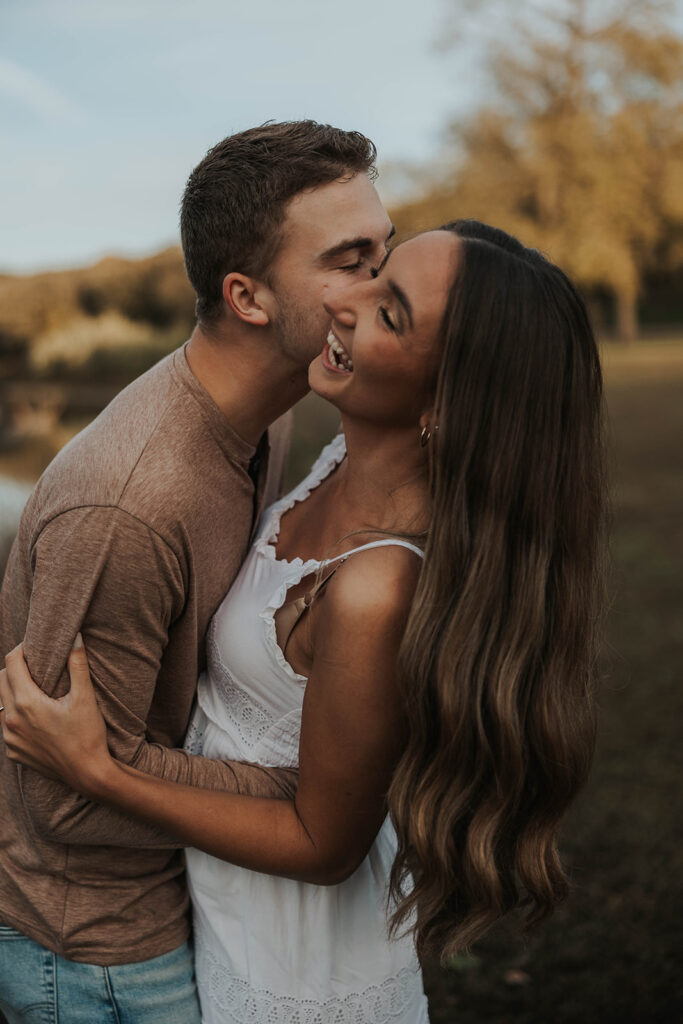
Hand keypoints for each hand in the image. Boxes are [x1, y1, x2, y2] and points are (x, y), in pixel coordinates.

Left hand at [0, 636, 112, 795]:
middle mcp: (11, 720)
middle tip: (35, 665)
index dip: (22, 650)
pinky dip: (15, 715)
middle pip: (1, 680)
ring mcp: (10, 738)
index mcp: (27, 702)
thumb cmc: (88, 735)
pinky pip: (6, 726)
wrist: (88, 774)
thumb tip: (75, 637)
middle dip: (15, 668)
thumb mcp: (85, 698)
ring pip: (0, 704)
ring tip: (33, 689)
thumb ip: (77, 665)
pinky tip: (34, 717)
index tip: (33, 646)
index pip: (12, 663)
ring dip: (12, 692)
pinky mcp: (13, 752)